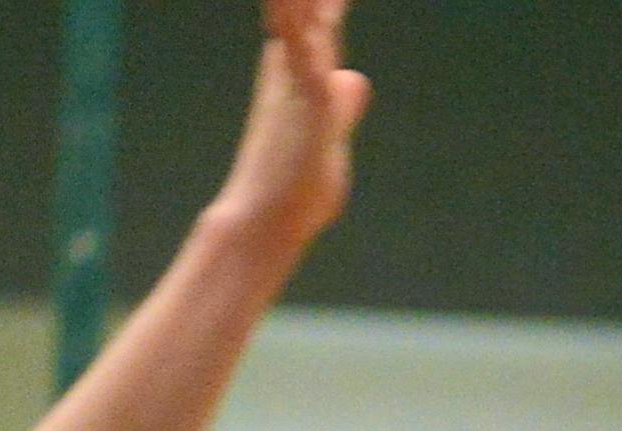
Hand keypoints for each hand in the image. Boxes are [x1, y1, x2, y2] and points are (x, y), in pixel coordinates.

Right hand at [212, 0, 370, 262]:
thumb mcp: (331, 132)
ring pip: (301, 14)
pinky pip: (300, 45)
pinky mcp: (303, 97)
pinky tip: (301, 2)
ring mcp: (297, 77)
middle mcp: (294, 63)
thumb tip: (353, 77)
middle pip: (311, 3)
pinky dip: (297, 16)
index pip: (322, 12)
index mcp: (303, 68)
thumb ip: (341, 103)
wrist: (268, 219)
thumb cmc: (296, 183)